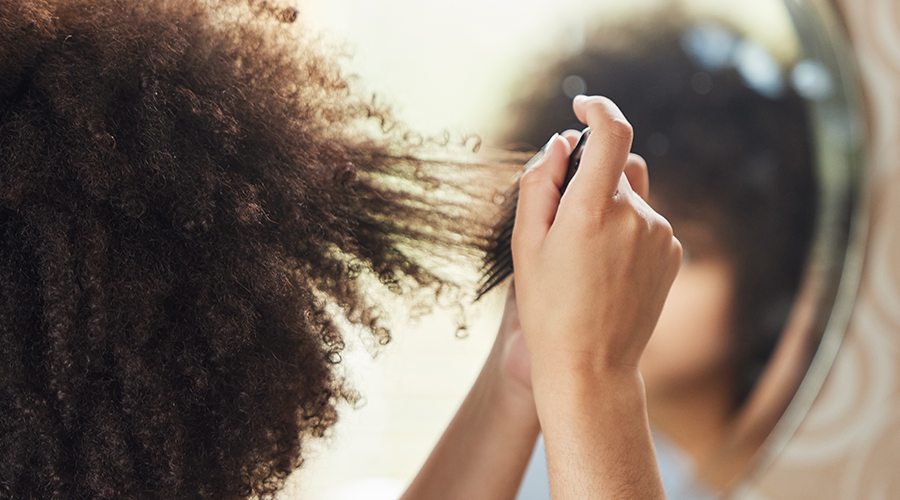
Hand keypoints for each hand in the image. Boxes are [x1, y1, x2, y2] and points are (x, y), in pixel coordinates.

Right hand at [512, 95, 681, 380]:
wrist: (591, 366)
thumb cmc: (548, 307)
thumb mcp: (525, 243)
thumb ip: (540, 183)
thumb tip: (562, 144)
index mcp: (592, 210)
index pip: (612, 132)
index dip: (598, 109)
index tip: (582, 107)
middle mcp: (634, 216)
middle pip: (615, 167)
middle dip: (588, 177)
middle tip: (562, 223)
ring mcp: (660, 234)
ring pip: (631, 194)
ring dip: (608, 204)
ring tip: (585, 254)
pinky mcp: (673, 252)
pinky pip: (646, 220)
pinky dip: (626, 228)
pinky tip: (607, 269)